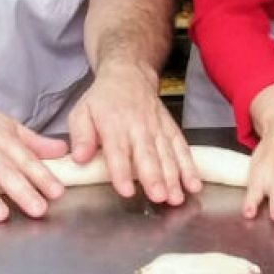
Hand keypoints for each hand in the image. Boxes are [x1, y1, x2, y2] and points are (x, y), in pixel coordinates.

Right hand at [0, 94, 69, 222]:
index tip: (57, 192)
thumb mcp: (6, 126)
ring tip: (0, 214)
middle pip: (4, 170)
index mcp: (2, 140)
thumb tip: (62, 151)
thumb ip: (33, 143)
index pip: (26, 159)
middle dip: (22, 190)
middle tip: (38, 209)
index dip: (42, 176)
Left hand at [67, 61, 201, 204]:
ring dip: (174, 177)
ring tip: (176, 198)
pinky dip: (190, 167)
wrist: (129, 75)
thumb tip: (79, 158)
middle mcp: (138, 127)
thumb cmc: (102, 100)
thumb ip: (81, 137)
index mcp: (113, 125)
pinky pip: (182, 148)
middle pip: (147, 155)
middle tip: (159, 197)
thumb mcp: (81, 112)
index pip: (117, 151)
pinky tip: (194, 184)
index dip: (121, 172)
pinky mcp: (172, 129)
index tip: (126, 190)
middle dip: (154, 177)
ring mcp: (158, 128)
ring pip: (167, 155)